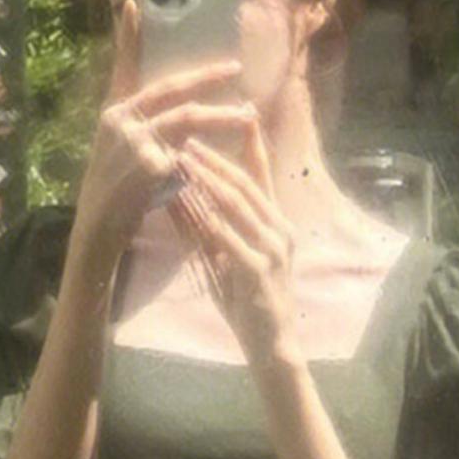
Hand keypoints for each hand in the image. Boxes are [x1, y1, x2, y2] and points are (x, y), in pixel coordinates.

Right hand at [72, 0, 252, 268]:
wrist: (99, 230)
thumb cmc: (117, 191)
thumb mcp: (124, 151)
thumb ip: (148, 127)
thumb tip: (185, 111)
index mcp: (114, 112)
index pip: (124, 68)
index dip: (129, 37)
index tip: (134, 5)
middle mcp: (119, 120)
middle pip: (172, 90)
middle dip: (207, 78)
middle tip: (235, 68)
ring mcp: (131, 142)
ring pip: (188, 120)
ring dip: (222, 117)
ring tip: (249, 116)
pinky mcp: (146, 166)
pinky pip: (187, 157)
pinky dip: (205, 163)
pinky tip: (222, 169)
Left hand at [173, 122, 299, 365]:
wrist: (271, 345)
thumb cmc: (249, 300)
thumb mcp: (228, 257)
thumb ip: (209, 226)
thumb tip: (179, 194)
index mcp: (276, 223)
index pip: (262, 175)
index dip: (250, 143)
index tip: (237, 113)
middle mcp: (280, 229)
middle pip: (246, 183)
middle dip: (215, 158)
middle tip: (188, 137)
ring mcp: (273, 249)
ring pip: (239, 204)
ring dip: (210, 180)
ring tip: (185, 160)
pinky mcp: (259, 270)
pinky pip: (231, 238)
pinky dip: (210, 218)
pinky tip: (191, 204)